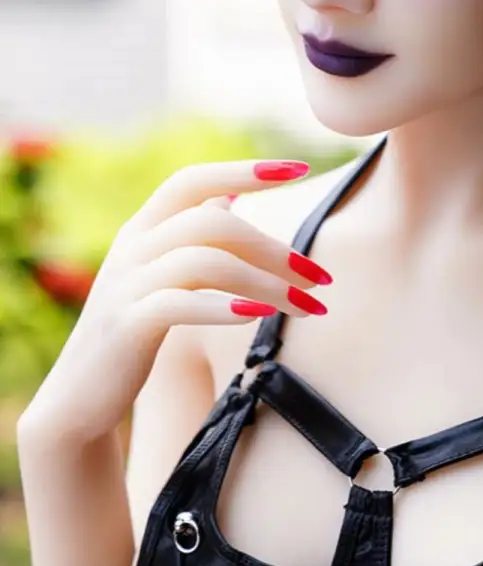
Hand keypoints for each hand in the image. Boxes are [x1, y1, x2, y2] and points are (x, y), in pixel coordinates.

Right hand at [16, 159, 328, 446]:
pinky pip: (177, 303)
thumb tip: (230, 196)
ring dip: (266, 282)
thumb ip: (190, 236)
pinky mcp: (124, 325)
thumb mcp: (160, 275)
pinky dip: (221, 307)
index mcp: (143, 228)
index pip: (192, 179)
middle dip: (274, 248)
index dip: (244, 170)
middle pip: (212, 221)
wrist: (78, 397)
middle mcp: (131, 247)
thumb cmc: (134, 331)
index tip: (299, 168)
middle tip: (320, 278)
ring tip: (306, 307)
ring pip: (204, 261)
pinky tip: (257, 317)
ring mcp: (125, 285)